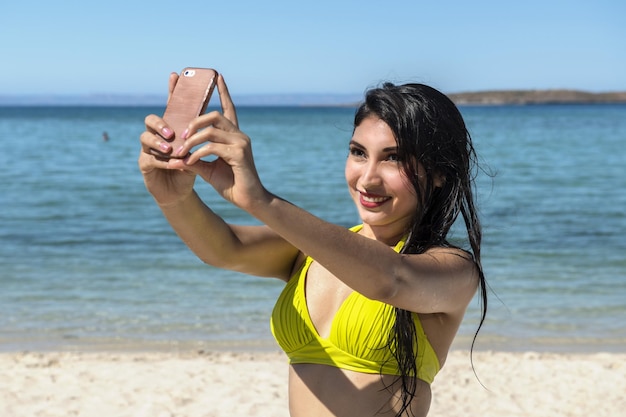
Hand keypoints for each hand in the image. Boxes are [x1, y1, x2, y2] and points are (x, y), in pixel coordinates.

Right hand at [138, 72, 197, 205]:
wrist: (181, 192)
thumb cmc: (190, 168)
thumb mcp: (199, 150)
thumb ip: (203, 135)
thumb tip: (217, 115)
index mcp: (171, 129)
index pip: (170, 107)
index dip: (172, 91)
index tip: (176, 74)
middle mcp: (156, 135)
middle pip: (150, 119)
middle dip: (160, 124)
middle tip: (172, 132)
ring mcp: (147, 149)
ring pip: (145, 138)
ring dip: (158, 143)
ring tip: (171, 150)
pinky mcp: (144, 165)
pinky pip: (149, 158)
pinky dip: (162, 161)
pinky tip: (173, 164)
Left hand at [166, 75, 269, 211]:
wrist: (250, 200)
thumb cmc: (232, 185)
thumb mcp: (208, 170)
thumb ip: (194, 160)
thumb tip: (174, 159)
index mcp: (234, 136)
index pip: (229, 108)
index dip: (223, 91)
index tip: (218, 76)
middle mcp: (239, 135)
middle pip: (213, 115)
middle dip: (194, 122)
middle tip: (182, 135)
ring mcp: (241, 143)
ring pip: (210, 130)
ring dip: (191, 140)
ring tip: (181, 152)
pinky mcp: (239, 153)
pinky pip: (211, 147)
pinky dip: (196, 154)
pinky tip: (189, 163)